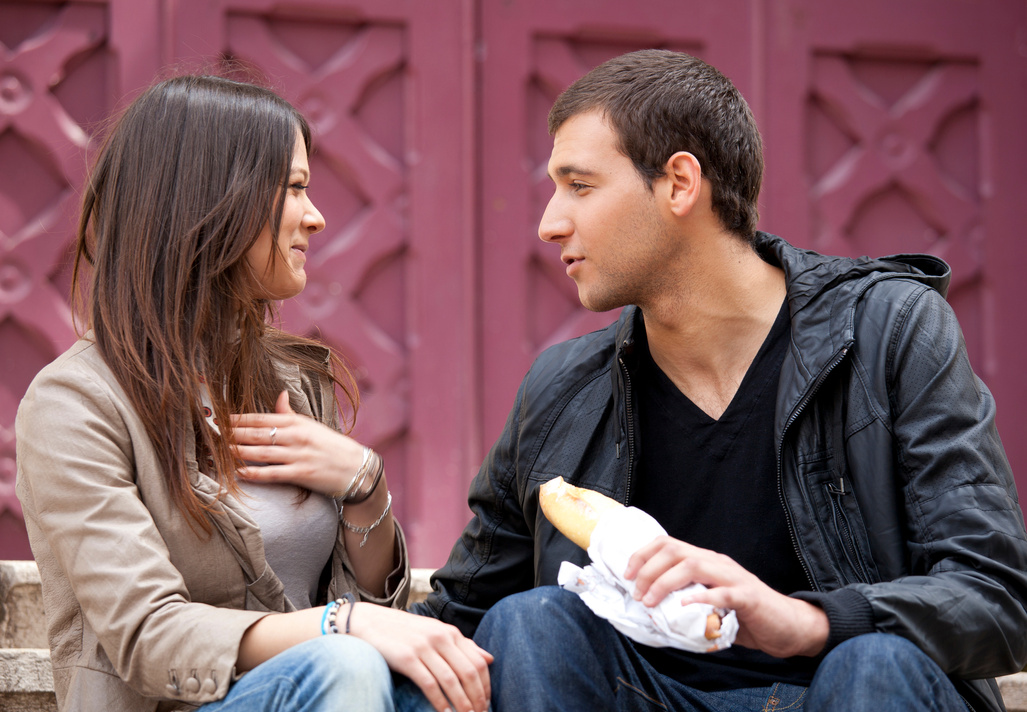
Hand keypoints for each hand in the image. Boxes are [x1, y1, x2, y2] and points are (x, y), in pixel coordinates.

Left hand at [231, 391, 363, 495]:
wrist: (357, 467)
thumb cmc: (331, 446)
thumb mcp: (312, 425)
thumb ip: (291, 413)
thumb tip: (279, 394)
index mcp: (297, 422)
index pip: (261, 417)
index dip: (238, 418)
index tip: (219, 418)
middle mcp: (296, 437)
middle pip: (257, 433)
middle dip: (232, 433)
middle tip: (211, 434)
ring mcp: (298, 455)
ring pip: (262, 452)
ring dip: (238, 451)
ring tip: (219, 451)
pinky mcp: (302, 473)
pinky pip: (273, 473)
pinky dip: (255, 473)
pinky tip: (239, 472)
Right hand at [348, 604, 492, 711]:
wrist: (369, 622)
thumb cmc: (404, 632)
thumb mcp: (435, 632)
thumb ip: (462, 645)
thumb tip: (490, 658)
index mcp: (450, 632)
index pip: (478, 662)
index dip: (486, 685)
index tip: (487, 703)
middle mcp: (440, 637)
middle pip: (468, 673)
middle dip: (477, 698)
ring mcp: (423, 647)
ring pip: (451, 681)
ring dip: (462, 704)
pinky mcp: (407, 658)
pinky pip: (430, 684)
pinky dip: (440, 703)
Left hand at [624, 536, 828, 657]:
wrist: (788, 626)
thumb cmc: (746, 617)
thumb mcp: (710, 603)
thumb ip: (686, 600)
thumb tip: (652, 611)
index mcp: (707, 561)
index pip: (669, 544)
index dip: (643, 555)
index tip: (626, 574)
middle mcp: (718, 563)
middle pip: (676, 551)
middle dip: (649, 569)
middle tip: (637, 593)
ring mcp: (734, 577)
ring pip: (695, 565)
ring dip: (666, 582)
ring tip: (651, 601)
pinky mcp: (749, 597)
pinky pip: (724, 592)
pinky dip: (701, 596)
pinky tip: (685, 604)